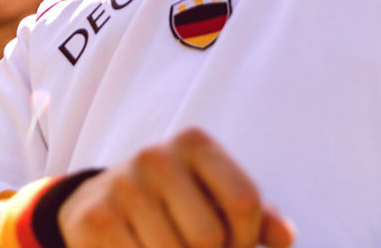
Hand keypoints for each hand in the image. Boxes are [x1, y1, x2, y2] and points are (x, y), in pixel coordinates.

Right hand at [58, 128, 293, 247]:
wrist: (102, 203)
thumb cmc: (178, 205)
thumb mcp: (216, 200)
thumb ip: (258, 217)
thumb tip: (285, 236)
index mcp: (195, 144)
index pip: (244, 201)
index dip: (247, 239)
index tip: (235, 245)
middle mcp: (155, 156)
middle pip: (209, 238)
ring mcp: (122, 186)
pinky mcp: (95, 220)